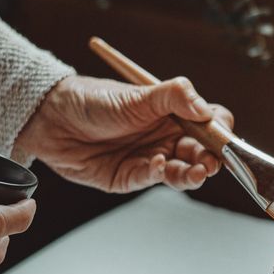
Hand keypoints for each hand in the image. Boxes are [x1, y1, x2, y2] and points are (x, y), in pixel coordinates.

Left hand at [16, 74, 234, 193]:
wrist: (50, 118)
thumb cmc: (93, 100)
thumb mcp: (137, 94)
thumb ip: (174, 96)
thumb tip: (206, 110)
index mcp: (174, 114)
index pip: (211, 122)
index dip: (221, 130)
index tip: (222, 134)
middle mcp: (166, 137)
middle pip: (203, 152)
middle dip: (213, 158)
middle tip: (213, 161)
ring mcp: (151, 158)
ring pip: (184, 172)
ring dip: (194, 173)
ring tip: (197, 170)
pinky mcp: (131, 177)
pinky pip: (155, 179)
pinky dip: (161, 173)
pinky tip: (157, 163)